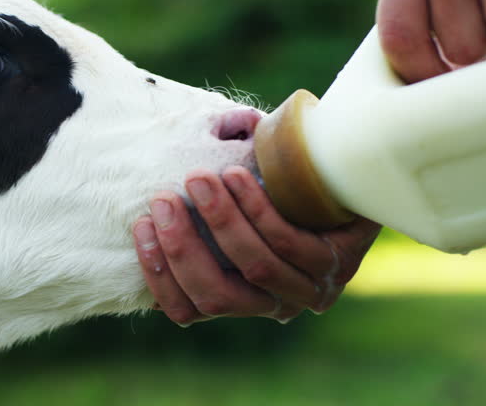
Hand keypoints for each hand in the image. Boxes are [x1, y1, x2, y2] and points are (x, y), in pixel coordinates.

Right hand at [132, 166, 380, 325]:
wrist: (344, 177)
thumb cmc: (275, 190)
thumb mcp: (231, 205)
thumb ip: (194, 206)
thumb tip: (152, 195)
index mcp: (240, 300)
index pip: (187, 310)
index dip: (158, 274)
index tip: (141, 225)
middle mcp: (273, 304)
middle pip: (216, 295)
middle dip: (182, 246)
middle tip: (163, 198)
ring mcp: (309, 288)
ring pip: (255, 266)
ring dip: (220, 220)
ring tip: (198, 179)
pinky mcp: (338, 262)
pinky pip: (289, 242)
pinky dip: (256, 209)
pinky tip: (236, 175)